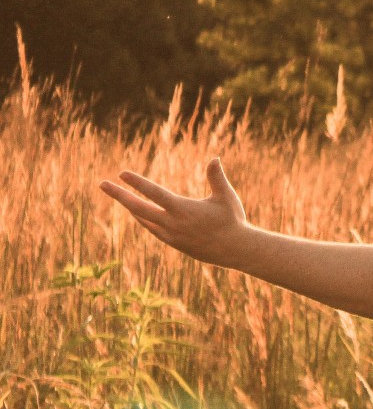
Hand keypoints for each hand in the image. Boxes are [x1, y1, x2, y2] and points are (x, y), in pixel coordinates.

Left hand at [100, 158, 251, 266]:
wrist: (235, 250)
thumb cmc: (232, 220)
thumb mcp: (226, 196)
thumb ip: (217, 177)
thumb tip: (214, 158)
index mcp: (183, 209)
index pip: (154, 193)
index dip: (137, 182)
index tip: (122, 173)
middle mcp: (172, 223)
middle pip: (138, 207)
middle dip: (119, 195)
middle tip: (102, 184)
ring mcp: (170, 235)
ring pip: (142, 218)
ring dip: (129, 206)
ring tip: (119, 195)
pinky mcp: (173, 243)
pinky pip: (151, 228)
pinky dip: (142, 218)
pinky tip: (138, 213)